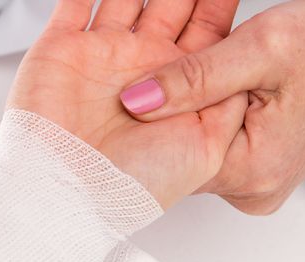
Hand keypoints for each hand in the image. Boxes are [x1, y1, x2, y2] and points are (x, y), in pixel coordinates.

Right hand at [9, 0, 246, 208]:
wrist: (67, 199)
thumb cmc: (132, 186)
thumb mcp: (208, 147)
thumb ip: (230, 98)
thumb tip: (244, 68)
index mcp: (176, 89)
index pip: (207, 30)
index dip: (219, 1)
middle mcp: (140, 68)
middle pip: (169, 3)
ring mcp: (99, 56)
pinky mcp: (61, 50)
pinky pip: (73, 0)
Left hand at [121, 0, 304, 213]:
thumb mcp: (256, 48)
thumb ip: (193, 77)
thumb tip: (137, 101)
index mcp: (252, 170)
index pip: (173, 157)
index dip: (160, 120)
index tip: (155, 92)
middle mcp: (256, 191)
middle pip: (186, 160)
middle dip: (179, 121)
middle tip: (185, 82)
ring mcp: (260, 188)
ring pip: (201, 157)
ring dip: (197, 123)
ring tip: (213, 88)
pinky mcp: (261, 178)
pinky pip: (221, 155)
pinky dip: (215, 129)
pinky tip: (223, 102)